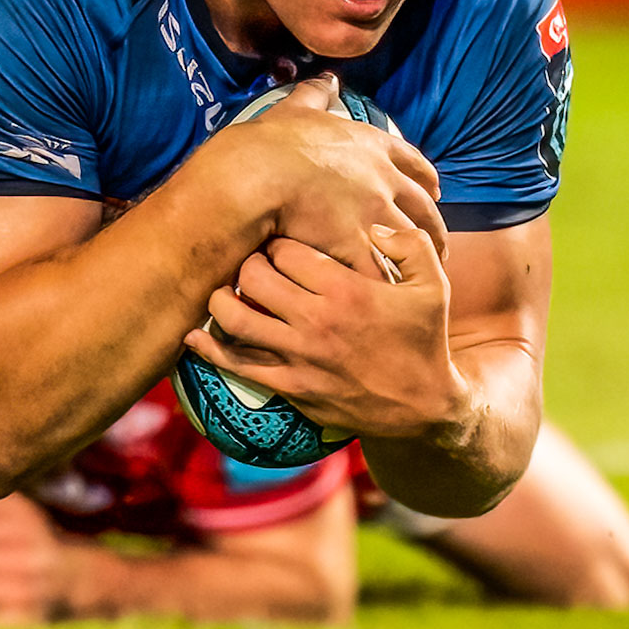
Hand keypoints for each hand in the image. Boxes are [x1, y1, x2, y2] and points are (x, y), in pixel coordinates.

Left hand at [184, 224, 467, 439]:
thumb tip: (372, 222)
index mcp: (347, 290)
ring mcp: (300, 356)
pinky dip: (209, 347)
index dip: (277, 240)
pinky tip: (195, 334)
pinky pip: (236, 364)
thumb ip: (408, 244)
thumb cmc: (424, 339)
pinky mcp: (290, 386)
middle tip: (252, 262)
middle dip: (246, 262)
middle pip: (253, 276)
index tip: (280, 242)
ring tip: (225, 290)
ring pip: (235, 317)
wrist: (423, 407)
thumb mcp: (433, 286)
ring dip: (220, 299)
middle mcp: (318, 321)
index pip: (286, 250)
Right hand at [212, 74, 446, 272]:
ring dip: (419, 261)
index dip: (427, 179)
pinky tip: (389, 298)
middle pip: (423, 207)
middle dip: (433, 228)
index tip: (434, 192)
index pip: (414, 161)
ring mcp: (373, 212)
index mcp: (371, 144)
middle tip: (438, 246)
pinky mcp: (356, 244)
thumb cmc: (270, 142)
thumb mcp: (296, 109)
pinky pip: (381, 269)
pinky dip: (388, 285)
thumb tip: (326, 78)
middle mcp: (382, 178)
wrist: (254, 174)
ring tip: (419, 279)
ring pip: (410, 241)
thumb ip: (315, 94)